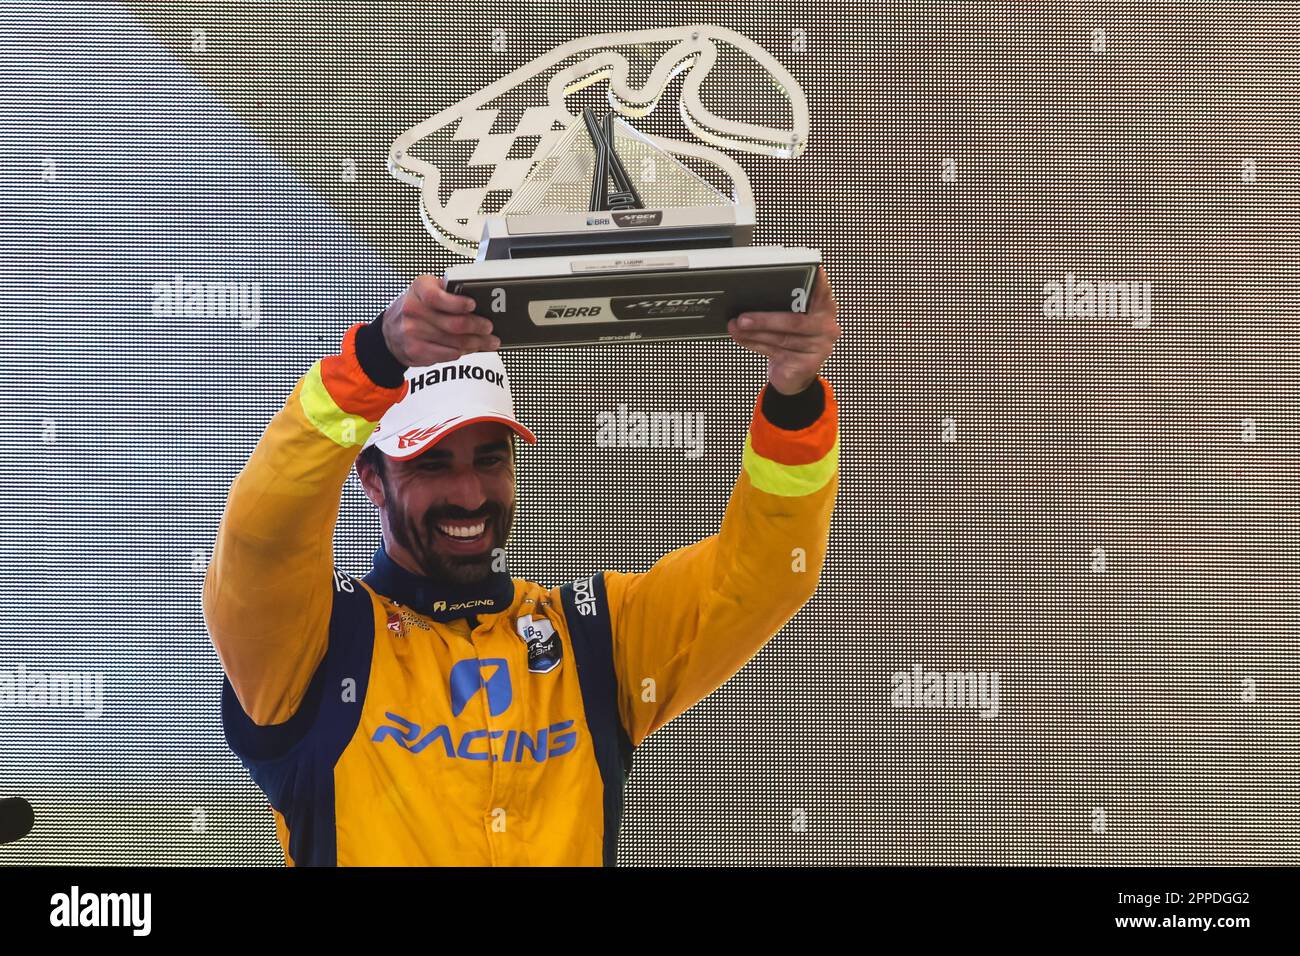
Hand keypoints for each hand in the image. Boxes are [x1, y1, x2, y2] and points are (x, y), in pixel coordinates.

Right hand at [381, 275, 499, 365]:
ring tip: (488, 342)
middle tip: (489, 328)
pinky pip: (449, 354)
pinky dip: (464, 352)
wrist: (390, 332)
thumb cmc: (416, 307)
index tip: (473, 305)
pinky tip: (471, 349)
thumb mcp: (427, 289)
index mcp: (419, 289)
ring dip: (477, 343)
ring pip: (455, 342)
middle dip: (478, 327)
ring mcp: (412, 332)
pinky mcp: (416, 351)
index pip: (436, 296)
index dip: (457, 303)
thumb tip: (480, 298)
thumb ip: (448, 290)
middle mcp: (412, 310)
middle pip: (453, 324)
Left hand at [726, 265, 840, 394]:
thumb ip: (782, 303)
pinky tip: (742, 338)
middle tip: (742, 318)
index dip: (813, 279)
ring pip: (782, 338)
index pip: (821, 288)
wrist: (793, 373)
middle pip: (795, 321)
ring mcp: (820, 347)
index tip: (797, 268)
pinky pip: (777, 353)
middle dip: (764, 319)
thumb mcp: (789, 317)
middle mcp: (827, 326)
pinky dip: (755, 344)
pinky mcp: (807, 365)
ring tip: (736, 327)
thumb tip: (751, 293)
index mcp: (825, 306)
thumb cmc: (789, 338)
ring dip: (755, 332)